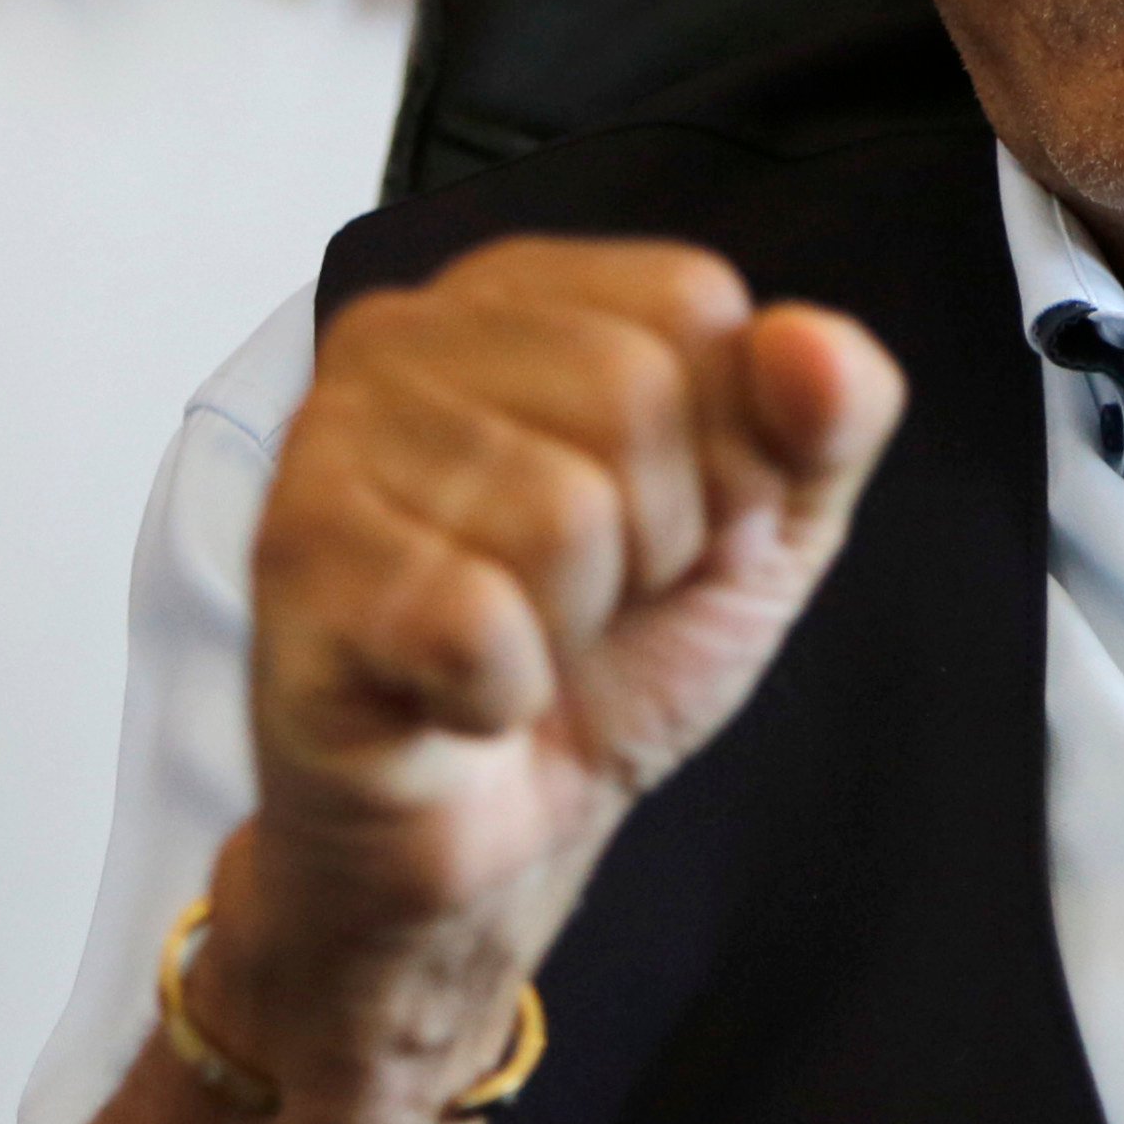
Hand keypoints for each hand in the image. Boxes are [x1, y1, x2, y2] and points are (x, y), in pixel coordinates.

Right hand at [215, 237, 902, 1095]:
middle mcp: (405, 337)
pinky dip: (497, 691)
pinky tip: (451, 693)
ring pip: (558, 514)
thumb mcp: (774, 526)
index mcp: (523, 293)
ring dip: (569, 622)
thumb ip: (833, 418)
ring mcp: (327, 445)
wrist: (501, 831)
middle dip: (653, 537)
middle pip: (628, 392)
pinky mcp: (290, 569)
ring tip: (516, 638)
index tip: (674, 518)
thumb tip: (816, 342)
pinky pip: (472, 622)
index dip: (724, 441)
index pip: (690, 301)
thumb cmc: (615, 657)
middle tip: (587, 597)